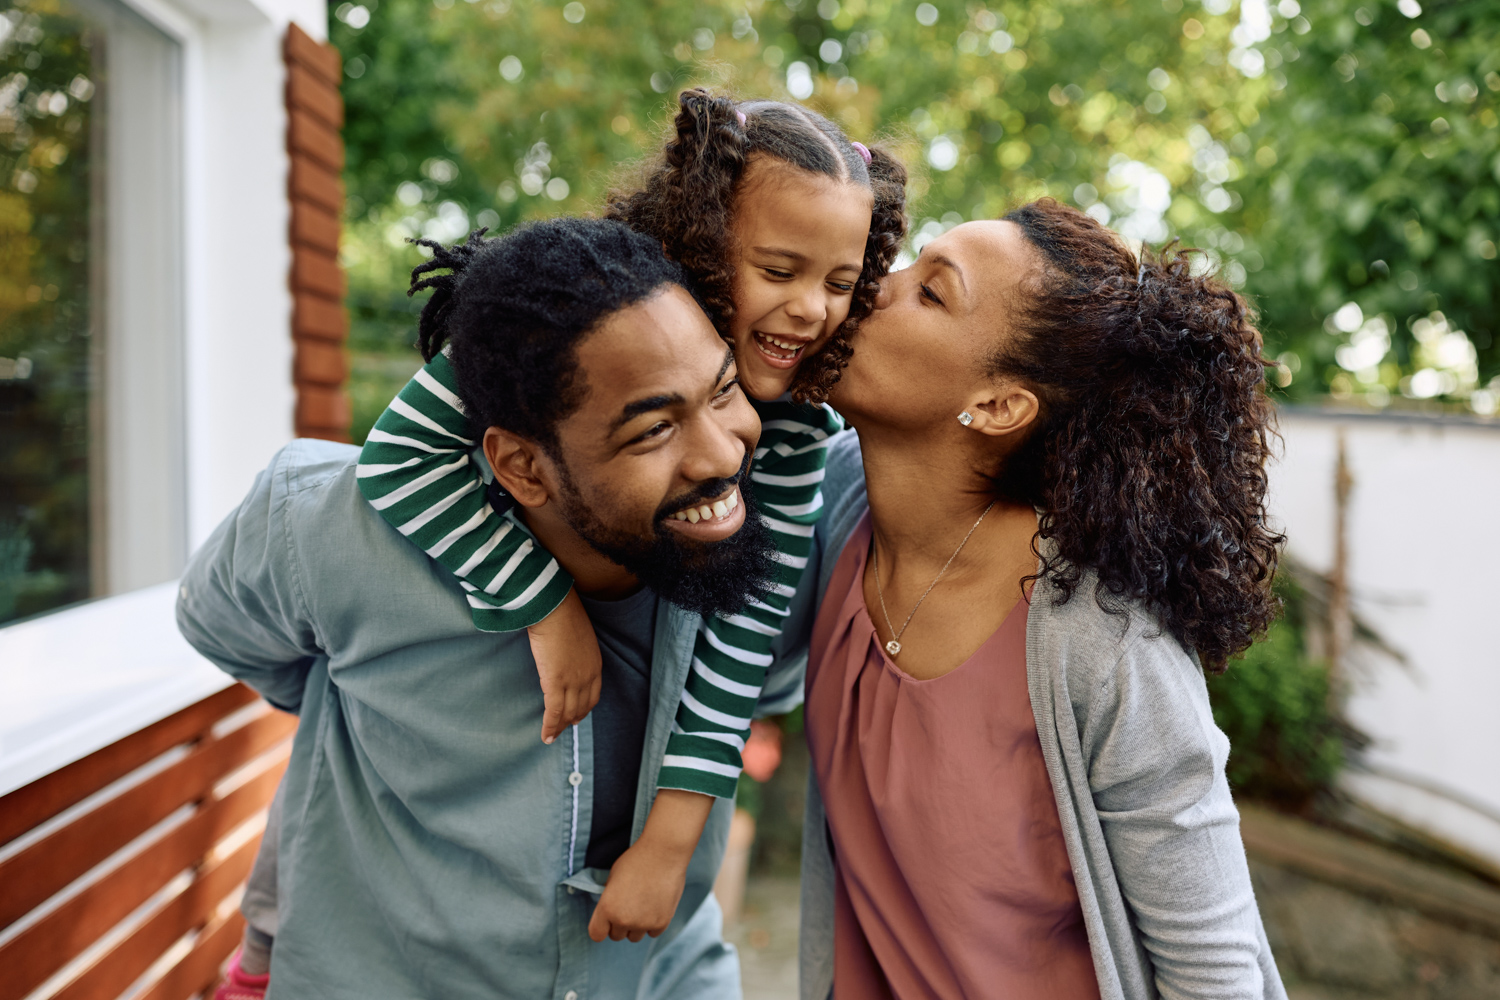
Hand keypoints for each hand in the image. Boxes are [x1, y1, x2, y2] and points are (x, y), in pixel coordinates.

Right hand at [527, 587, 601, 744]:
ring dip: (559, 727)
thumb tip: (562, 656)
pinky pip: (553, 711)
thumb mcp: (578, 637)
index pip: (592, 696)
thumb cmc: (562, 615)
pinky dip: (550, 726)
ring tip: (551, 737)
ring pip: (567, 713)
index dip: (583, 708)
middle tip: (562, 729)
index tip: (576, 716)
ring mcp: (573, 681)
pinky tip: (545, 736)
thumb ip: (575, 652)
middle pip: (580, 707)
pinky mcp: (555, 682)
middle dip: (571, 720)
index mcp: (595, 665)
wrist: (554, 608)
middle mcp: (587, 677)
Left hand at [587, 790, 714, 942]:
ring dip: (636, 926)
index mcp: (607, 908)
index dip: (601, 928)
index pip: (597, 934)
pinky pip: (652, 933)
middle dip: (620, 924)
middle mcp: (623, 919)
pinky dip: (653, 923)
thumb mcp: (613, 876)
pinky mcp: (662, 923)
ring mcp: (644, 923)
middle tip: (628, 907)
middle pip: (616, 936)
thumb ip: (609, 897)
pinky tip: (655, 906)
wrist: (664, 853)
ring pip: (635, 937)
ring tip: (643, 906)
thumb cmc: (637, 860)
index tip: (606, 922)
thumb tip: (610, 909)